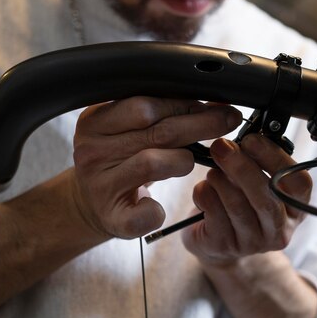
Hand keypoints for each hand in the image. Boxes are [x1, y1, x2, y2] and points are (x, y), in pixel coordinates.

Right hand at [71, 97, 240, 238]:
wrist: (89, 202)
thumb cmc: (119, 159)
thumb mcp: (128, 129)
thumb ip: (159, 112)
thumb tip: (212, 100)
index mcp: (95, 122)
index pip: (146, 105)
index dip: (186, 104)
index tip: (216, 104)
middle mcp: (92, 151)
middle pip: (157, 132)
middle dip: (200, 125)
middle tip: (227, 120)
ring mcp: (100, 185)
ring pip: (153, 163)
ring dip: (183, 160)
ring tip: (190, 161)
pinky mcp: (111, 217)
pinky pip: (142, 215)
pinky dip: (156, 212)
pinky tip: (159, 207)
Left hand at [181, 133, 312, 266]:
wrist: (216, 241)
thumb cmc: (240, 201)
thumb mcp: (257, 181)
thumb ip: (258, 162)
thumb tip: (246, 137)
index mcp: (296, 207)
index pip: (299, 183)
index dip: (276, 158)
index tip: (251, 140)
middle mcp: (280, 229)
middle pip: (266, 197)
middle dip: (242, 167)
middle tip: (221, 146)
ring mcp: (253, 242)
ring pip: (237, 205)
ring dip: (220, 180)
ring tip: (212, 170)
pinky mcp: (225, 246)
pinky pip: (214, 213)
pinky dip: (204, 193)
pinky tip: (203, 188)